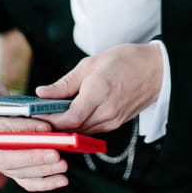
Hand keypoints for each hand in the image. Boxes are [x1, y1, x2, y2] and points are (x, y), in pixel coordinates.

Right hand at [0, 80, 68, 191]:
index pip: (1, 130)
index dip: (23, 128)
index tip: (45, 127)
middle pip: (7, 158)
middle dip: (33, 157)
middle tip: (56, 154)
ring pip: (18, 172)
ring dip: (42, 170)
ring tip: (63, 164)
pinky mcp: (9, 171)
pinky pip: (26, 182)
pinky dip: (44, 183)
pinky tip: (61, 180)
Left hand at [36, 43, 162, 134]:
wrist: (156, 69)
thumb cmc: (125, 61)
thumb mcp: (90, 63)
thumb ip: (65, 83)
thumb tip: (42, 93)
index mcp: (99, 91)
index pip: (69, 118)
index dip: (50, 121)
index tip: (35, 117)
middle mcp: (107, 111)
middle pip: (73, 129)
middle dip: (53, 126)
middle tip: (36, 119)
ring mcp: (113, 121)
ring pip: (81, 131)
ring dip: (65, 127)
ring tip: (49, 116)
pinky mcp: (116, 124)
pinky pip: (92, 129)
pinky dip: (78, 125)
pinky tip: (69, 116)